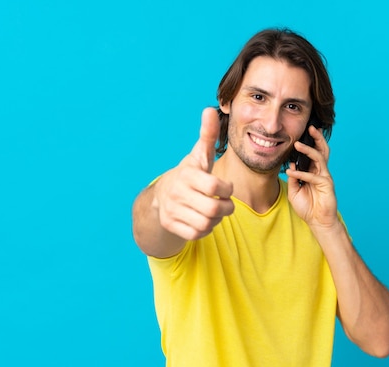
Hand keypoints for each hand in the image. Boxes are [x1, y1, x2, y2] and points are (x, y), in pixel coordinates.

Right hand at [152, 107, 233, 239]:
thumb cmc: (189, 175)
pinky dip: (205, 230)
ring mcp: (172, 210)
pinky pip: (196, 234)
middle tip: (226, 204)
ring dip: (216, 221)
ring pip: (206, 224)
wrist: (161, 197)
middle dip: (226, 208)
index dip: (227, 190)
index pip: (215, 187)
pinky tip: (204, 220)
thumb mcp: (199, 156)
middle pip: (214, 210)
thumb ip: (207, 136)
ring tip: (215, 212)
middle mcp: (177, 193)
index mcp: (187, 175)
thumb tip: (209, 110)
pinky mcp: (170, 225)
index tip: (226, 188)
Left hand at [285, 125, 338, 228]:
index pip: (312, 154)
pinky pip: (313, 176)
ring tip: (298, 144)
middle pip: (321, 150)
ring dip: (309, 150)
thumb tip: (291, 164)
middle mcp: (321, 171)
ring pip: (319, 158)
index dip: (308, 144)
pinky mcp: (326, 185)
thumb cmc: (307, 207)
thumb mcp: (294, 191)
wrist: (318, 221)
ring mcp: (325, 177)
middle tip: (311, 127)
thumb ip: (293, 177)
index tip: (299, 134)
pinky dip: (302, 173)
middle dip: (317, 138)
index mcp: (314, 171)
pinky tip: (292, 171)